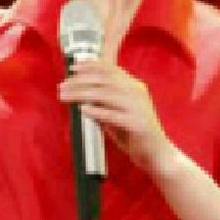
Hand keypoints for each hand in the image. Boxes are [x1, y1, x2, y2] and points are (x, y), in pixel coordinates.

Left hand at [57, 59, 174, 175]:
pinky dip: (96, 111)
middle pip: (105, 80)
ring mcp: (138, 108)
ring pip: (106, 94)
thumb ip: (103, 102)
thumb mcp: (117, 112)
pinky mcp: (137, 124)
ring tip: (66, 96)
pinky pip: (113, 115)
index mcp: (134, 87)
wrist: (156, 153)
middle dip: (80, 80)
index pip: (110, 69)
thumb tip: (79, 93)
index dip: (90, 66)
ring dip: (82, 94)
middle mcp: (137, 93)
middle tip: (63, 85)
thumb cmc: (134, 134)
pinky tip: (83, 110)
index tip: (73, 68)